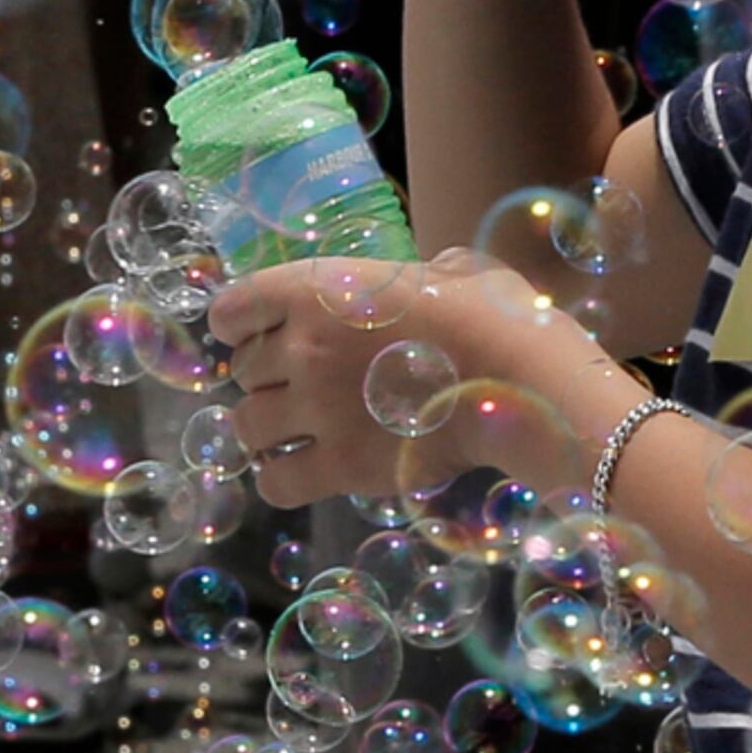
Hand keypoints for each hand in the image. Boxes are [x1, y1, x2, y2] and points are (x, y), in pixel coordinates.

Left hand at [207, 252, 618, 510]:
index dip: (240, 324)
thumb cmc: (494, 315)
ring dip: (267, 428)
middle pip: (243, 371)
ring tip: (296, 430)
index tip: (256, 334)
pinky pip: (275, 482)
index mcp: (317, 289)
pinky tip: (305, 470)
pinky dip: (282, 478)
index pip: (232, 309)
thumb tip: (435, 275)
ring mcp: (316, 411)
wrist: (519, 380)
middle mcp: (302, 349)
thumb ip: (426, 272)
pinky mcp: (339, 467)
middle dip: (267, 378)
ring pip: (246, 427)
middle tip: (300, 384)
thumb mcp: (456, 270)